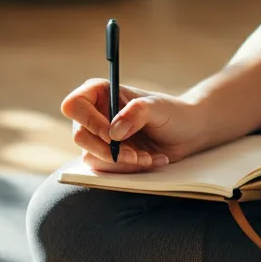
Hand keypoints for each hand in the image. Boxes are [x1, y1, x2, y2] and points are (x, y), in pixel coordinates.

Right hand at [61, 80, 205, 173]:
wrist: (186, 132)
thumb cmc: (171, 112)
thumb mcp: (157, 108)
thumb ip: (136, 113)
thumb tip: (113, 132)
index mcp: (100, 92)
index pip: (74, 105)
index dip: (88, 122)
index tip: (111, 135)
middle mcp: (94, 114)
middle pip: (80, 136)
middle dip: (109, 150)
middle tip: (135, 154)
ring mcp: (98, 136)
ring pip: (92, 156)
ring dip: (121, 162)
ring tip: (147, 157)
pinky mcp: (107, 156)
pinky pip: (106, 169)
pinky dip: (128, 169)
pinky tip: (149, 161)